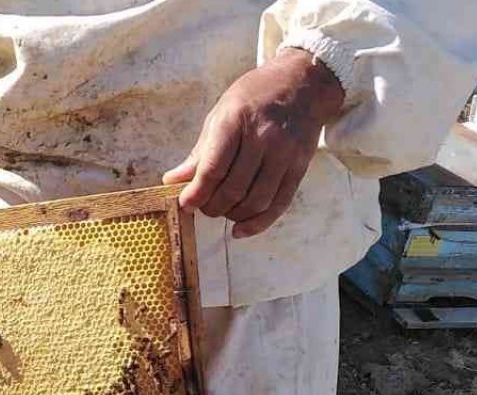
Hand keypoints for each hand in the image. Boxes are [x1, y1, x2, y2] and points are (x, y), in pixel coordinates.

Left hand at [163, 48, 344, 237]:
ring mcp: (285, 153)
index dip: (196, 193)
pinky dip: (258, 223)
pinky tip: (241, 229)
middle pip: (233, 189)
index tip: (185, 204)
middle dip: (212, 206)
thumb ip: (200, 152)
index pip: (213, 168)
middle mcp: (263, 137)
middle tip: (203, 206)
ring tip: (222, 210)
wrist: (304, 82)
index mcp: (236, 120)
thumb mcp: (221, 114)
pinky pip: (279, 203)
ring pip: (256, 201)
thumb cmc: (255, 96)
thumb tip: (172, 181)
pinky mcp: (300, 166)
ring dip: (233, 215)